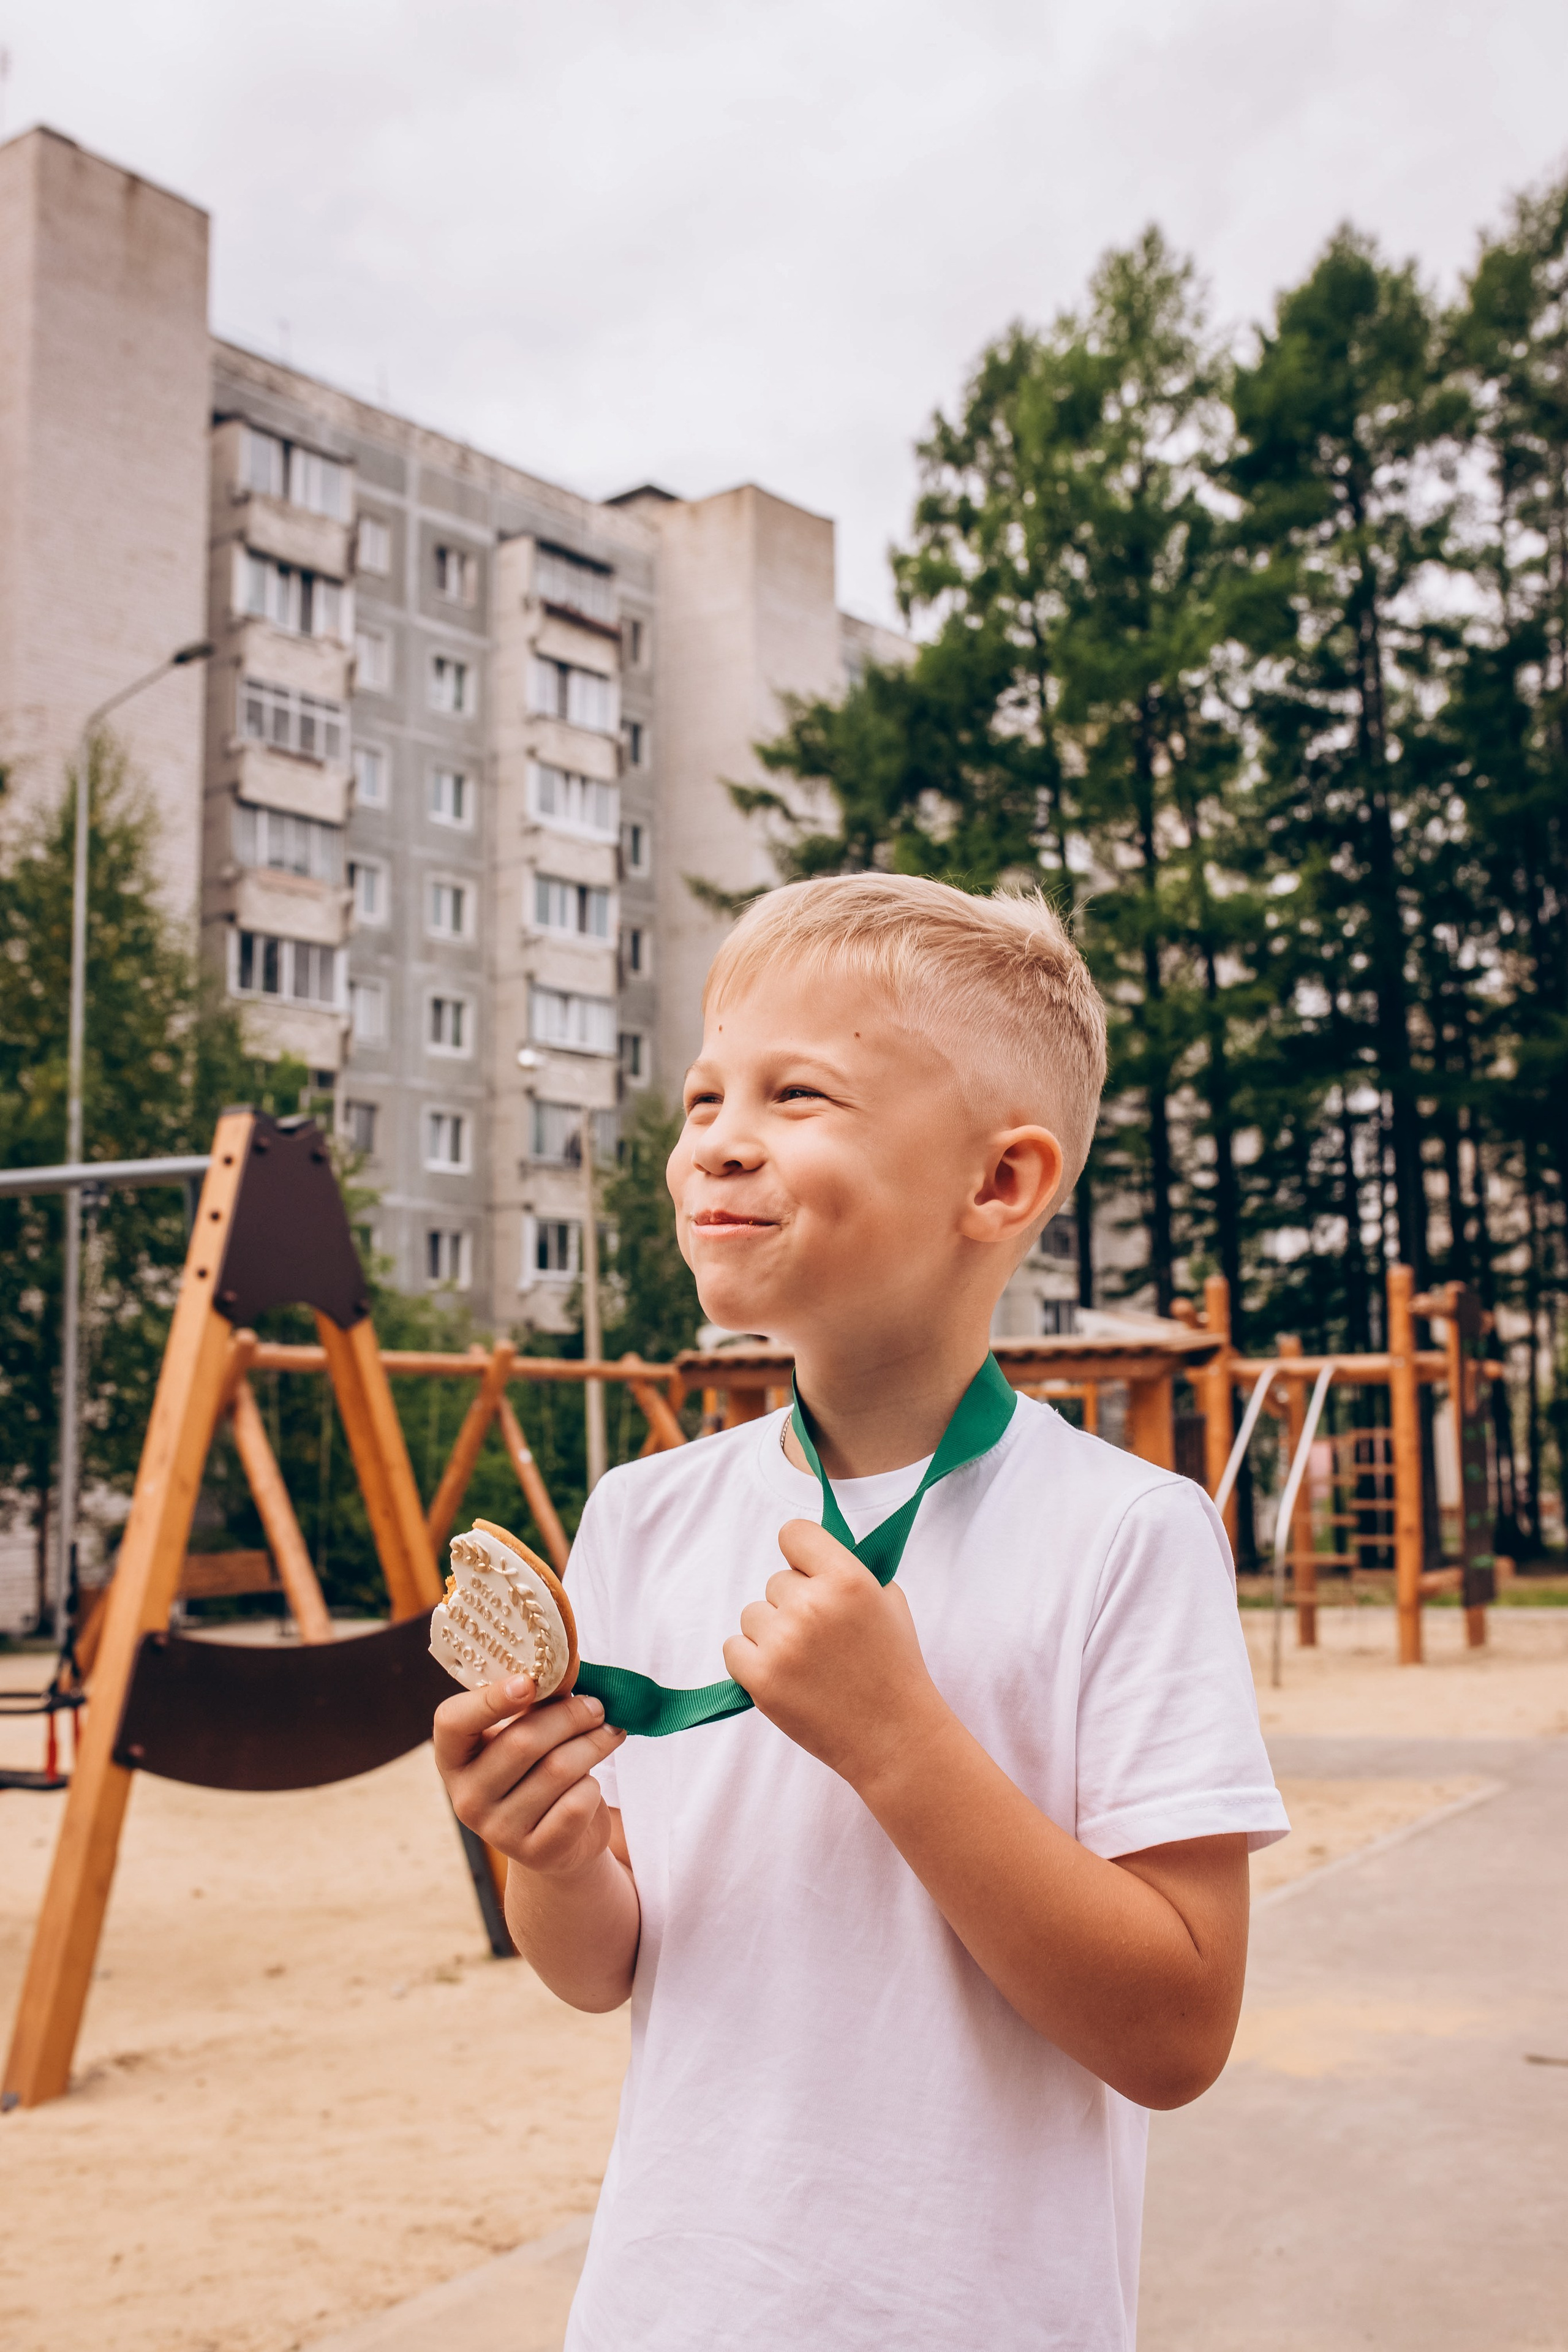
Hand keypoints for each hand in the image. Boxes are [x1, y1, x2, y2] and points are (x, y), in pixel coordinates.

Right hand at [432, 1676, 625, 1876]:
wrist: (558, 1840)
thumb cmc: (538, 1770)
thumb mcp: (525, 1734)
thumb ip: (536, 1703)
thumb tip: (565, 1666)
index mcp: (454, 1757)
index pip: (453, 1722)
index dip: (489, 1699)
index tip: (527, 1682)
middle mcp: (466, 1797)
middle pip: (522, 1742)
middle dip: (570, 1716)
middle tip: (597, 1705)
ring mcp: (497, 1831)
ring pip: (557, 1770)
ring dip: (593, 1744)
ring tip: (609, 1732)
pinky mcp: (535, 1853)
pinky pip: (576, 1804)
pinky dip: (593, 1785)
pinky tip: (593, 1782)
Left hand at [722, 1518, 948, 1785]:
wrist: (894, 1736)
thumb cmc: (894, 1668)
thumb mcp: (889, 1603)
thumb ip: (850, 1571)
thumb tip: (814, 1556)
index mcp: (848, 1579)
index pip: (793, 1534)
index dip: (800, 1554)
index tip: (807, 1572)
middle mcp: (812, 1605)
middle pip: (775, 1581)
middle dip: (794, 1604)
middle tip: (823, 1638)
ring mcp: (783, 1643)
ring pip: (752, 1614)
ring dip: (772, 1633)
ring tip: (807, 1661)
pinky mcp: (761, 1679)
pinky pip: (733, 1648)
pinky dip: (751, 1660)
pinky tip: (785, 1675)